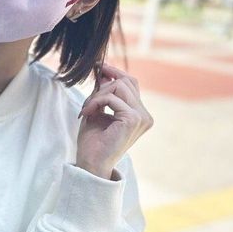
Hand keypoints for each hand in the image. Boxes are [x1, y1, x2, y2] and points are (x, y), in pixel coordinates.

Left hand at [75, 63, 153, 178]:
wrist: (91, 163)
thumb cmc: (93, 141)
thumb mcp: (98, 110)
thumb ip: (103, 93)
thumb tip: (104, 70)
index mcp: (140, 114)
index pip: (132, 83)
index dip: (115, 72)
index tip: (99, 68)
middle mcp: (145, 116)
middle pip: (126, 81)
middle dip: (103, 85)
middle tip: (88, 101)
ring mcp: (141, 117)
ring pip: (118, 86)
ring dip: (97, 95)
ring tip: (87, 110)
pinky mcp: (132, 119)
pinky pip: (111, 97)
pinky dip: (96, 102)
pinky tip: (87, 113)